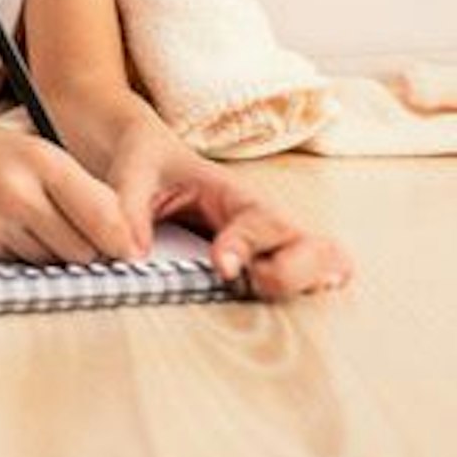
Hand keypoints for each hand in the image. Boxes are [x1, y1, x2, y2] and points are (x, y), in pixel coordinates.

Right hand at [0, 125, 139, 264]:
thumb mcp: (36, 152)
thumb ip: (79, 189)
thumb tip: (121, 239)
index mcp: (42, 161)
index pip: (103, 216)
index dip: (123, 242)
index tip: (132, 254)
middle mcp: (19, 192)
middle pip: (82, 249)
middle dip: (89, 251)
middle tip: (84, 239)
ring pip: (52, 261)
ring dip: (54, 253)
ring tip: (35, 223)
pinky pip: (20, 263)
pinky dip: (22, 253)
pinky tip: (6, 226)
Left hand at [97, 125, 352, 298]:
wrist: (151, 157)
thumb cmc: (149, 163)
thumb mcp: (133, 175)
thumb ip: (131, 211)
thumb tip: (134, 256)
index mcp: (234, 194)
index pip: (261, 220)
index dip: (248, 246)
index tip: (223, 267)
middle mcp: (264, 220)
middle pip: (316, 248)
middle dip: (292, 274)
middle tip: (250, 282)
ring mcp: (272, 243)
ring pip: (325, 264)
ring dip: (305, 284)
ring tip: (262, 291)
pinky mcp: (267, 262)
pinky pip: (308, 280)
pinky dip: (304, 292)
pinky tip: (272, 298)